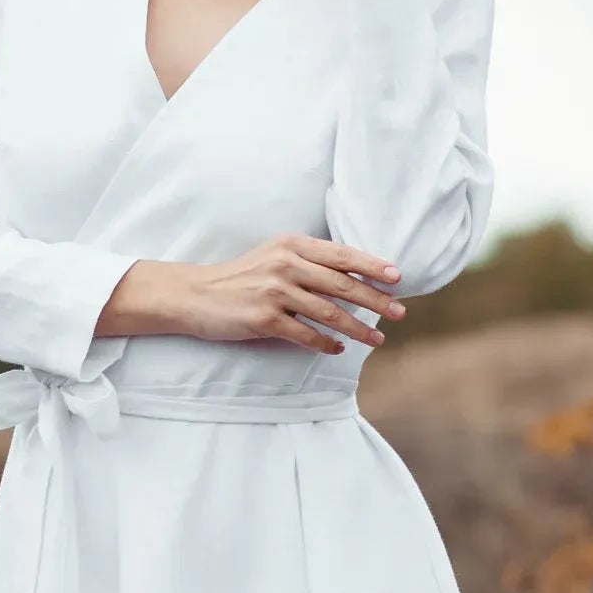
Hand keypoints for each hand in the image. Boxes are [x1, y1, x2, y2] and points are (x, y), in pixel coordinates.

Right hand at [117, 236, 405, 354]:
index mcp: (291, 244)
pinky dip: (325, 344)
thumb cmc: (238, 277)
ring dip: (357, 328)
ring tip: (376, 339)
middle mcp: (285, 264)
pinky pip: (305, 334)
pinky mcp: (264, 319)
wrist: (193, 294)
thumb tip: (352, 277)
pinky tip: (338, 349)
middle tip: (399, 313)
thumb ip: (307, 262)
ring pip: (329, 312)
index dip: (372, 266)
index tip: (397, 278)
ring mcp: (274, 292)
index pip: (341, 255)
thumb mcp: (272, 257)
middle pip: (342, 284)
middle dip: (375, 300)